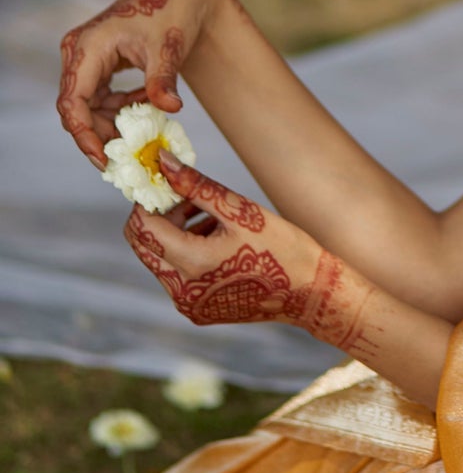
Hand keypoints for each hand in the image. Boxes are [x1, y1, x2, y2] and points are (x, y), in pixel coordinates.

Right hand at [57, 0, 234, 169]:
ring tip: (143, 133)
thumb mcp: (169, 48)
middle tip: (127, 158)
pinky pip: (102, 96)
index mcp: (88, 47)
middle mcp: (80, 52)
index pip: (73, 102)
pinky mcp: (99, 62)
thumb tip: (170, 108)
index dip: (85, 135)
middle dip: (100, 135)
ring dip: (113, 122)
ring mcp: (88, 57)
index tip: (105, 160)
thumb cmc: (175, 12)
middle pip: (78, 108)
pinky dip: (122, 107)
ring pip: (89, 105)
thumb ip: (163, 79)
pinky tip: (148, 105)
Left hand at [124, 152, 376, 351]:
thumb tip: (164, 162)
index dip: (147, 200)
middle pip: (144, 245)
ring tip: (209, 215)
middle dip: (158, 216)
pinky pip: (176, 276)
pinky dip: (186, 253)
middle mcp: (182, 291)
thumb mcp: (240, 211)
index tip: (166, 182)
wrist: (310, 293)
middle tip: (185, 197)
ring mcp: (189, 304)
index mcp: (192, 264)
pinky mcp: (198, 310)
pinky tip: (215, 238)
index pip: (142, 227)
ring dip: (174, 233)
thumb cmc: (282, 248)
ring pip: (159, 260)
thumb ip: (197, 187)